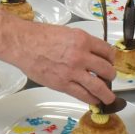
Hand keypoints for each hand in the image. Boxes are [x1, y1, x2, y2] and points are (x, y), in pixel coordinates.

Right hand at [0, 4, 117, 105]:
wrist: (23, 44)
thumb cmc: (40, 36)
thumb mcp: (67, 32)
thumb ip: (81, 43)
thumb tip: (91, 53)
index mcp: (83, 40)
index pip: (107, 51)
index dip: (111, 59)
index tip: (110, 63)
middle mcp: (81, 55)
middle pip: (107, 70)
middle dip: (111, 76)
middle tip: (109, 79)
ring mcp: (73, 71)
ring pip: (99, 86)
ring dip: (106, 94)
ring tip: (108, 98)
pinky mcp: (63, 84)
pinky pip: (83, 95)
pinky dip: (92, 99)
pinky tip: (94, 101)